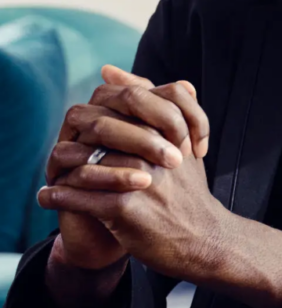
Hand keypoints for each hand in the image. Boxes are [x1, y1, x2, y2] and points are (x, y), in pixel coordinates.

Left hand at [41, 67, 222, 279]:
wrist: (204, 238)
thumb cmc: (187, 190)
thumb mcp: (180, 141)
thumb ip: (151, 102)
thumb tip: (110, 69)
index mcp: (168, 132)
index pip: (124, 105)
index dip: (100, 116)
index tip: (89, 131)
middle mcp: (155, 151)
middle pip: (101, 129)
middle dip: (77, 138)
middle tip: (65, 149)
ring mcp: (141, 179)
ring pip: (86, 162)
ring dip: (63, 167)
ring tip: (55, 172)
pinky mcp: (126, 209)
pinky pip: (80, 196)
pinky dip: (59, 196)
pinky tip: (51, 196)